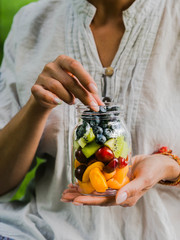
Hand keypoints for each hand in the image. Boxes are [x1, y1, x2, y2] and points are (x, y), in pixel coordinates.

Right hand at [31, 55, 102, 109]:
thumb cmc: (65, 88)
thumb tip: (101, 105)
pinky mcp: (35, 88)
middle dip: (83, 95)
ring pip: (57, 87)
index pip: (75, 66)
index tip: (94, 90)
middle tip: (92, 106)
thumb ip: (89, 94)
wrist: (45, 95)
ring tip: (72, 102)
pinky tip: (58, 103)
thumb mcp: (77, 87)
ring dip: (68, 97)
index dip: (86, 78)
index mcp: (63, 60)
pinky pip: (42, 93)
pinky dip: (50, 98)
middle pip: (69, 80)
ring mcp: (42, 76)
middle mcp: (51, 66)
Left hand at [61, 154, 179, 206]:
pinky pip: (99, 182)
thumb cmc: (153, 170)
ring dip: (81, 190)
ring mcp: (116, 187)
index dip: (89, 200)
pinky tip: (78, 181)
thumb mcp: (144, 179)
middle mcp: (118, 195)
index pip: (104, 201)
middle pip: (96, 198)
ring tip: (66, 190)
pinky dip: (88, 182)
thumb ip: (131, 190)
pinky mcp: (114, 179)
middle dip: (80, 197)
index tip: (75, 199)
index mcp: (126, 198)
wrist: (157, 163)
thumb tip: (117, 200)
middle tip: (64, 196)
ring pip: (95, 191)